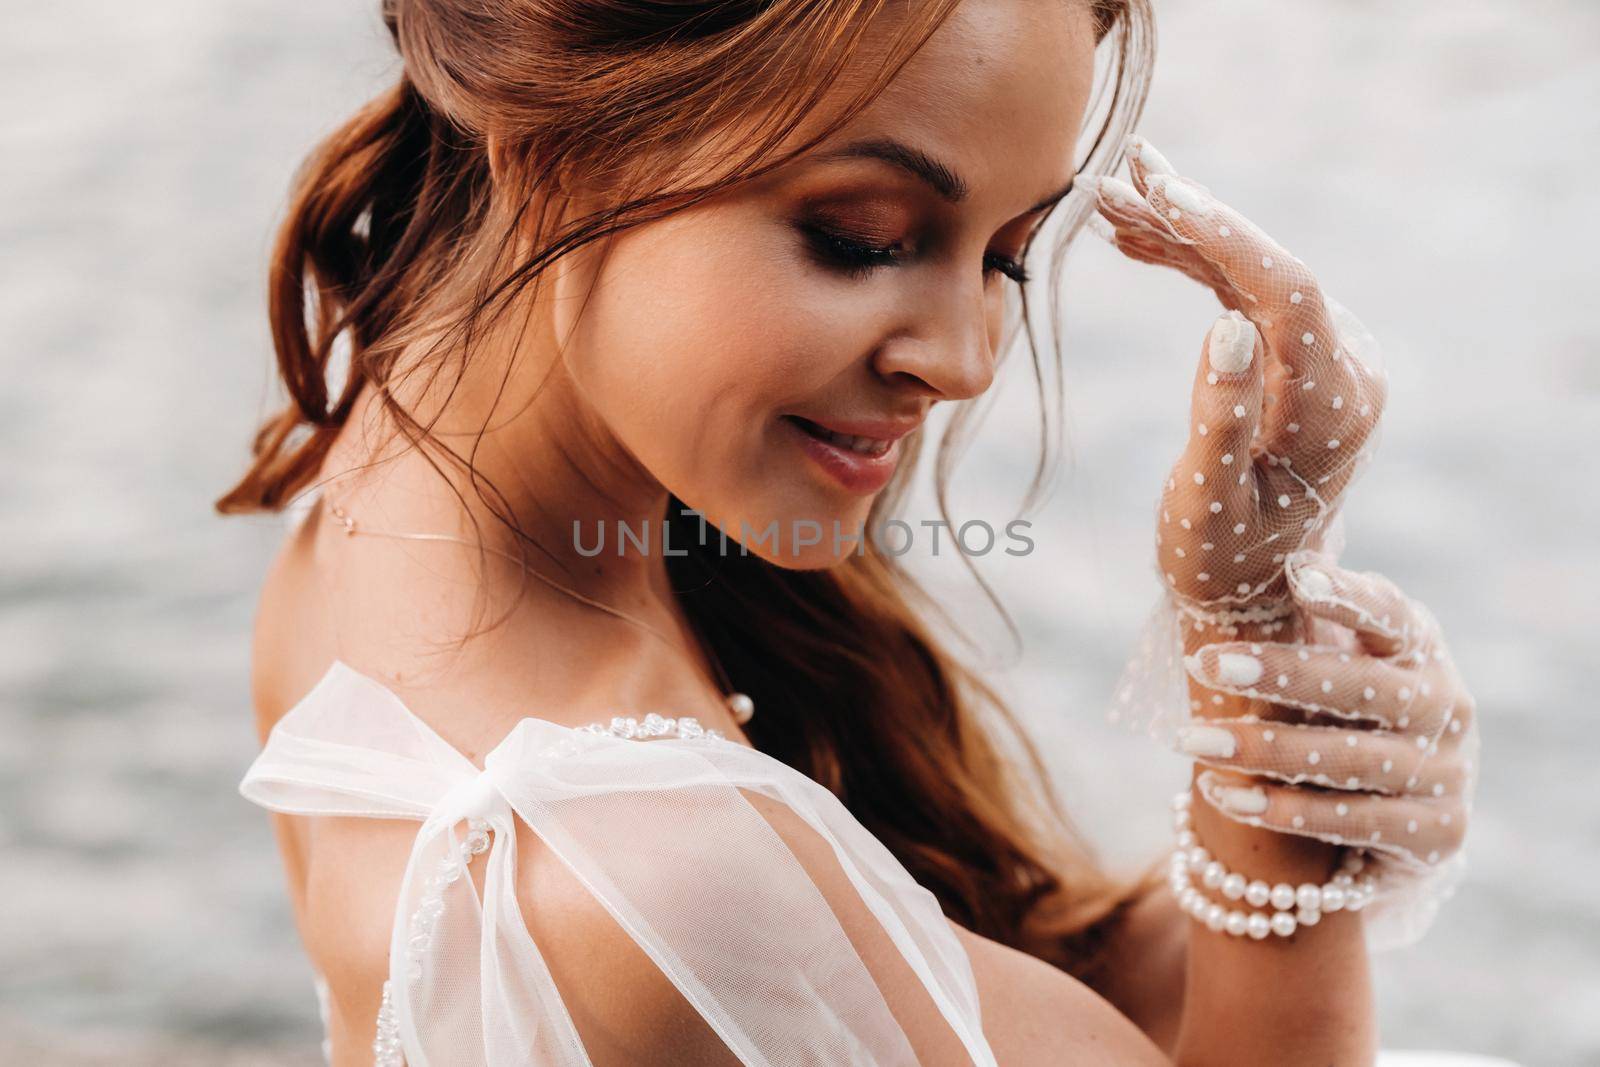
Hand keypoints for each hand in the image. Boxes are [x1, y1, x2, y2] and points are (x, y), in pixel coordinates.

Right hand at [1083, 137, 1389, 635]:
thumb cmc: (1220, 559)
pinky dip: (1188, 264)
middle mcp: (1344, 371)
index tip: (1162, 192)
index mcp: (1333, 407)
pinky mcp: (1294, 358)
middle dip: (1192, 216)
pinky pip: (1242, 293)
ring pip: (1250, 273)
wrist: (1252, 592)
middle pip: (1267, 269)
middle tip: (1122, 169)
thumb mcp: (1207, 505)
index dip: (1224, 236)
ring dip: (1181, 233)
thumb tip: (1228, 324)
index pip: (1286, 294)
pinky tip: (1135, 238)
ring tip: (1110, 197)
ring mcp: (1323, 360)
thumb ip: (1221, 418)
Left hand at [1178, 550, 1478, 885]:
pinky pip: (1350, 820)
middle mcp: (1445, 705)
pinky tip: (1223, 795)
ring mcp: (1447, 772)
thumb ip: (1305, 619)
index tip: (1297, 576)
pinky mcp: (1439, 834)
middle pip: (1360, 686)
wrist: (1407, 816)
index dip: (1349, 597)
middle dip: (1278, 674)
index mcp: (1421, 649)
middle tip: (1203, 662)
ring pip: (1347, 759)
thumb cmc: (1351, 714)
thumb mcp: (1340, 659)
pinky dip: (1281, 809)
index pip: (1391, 615)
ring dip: (1261, 749)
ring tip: (1190, 740)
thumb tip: (1246, 559)